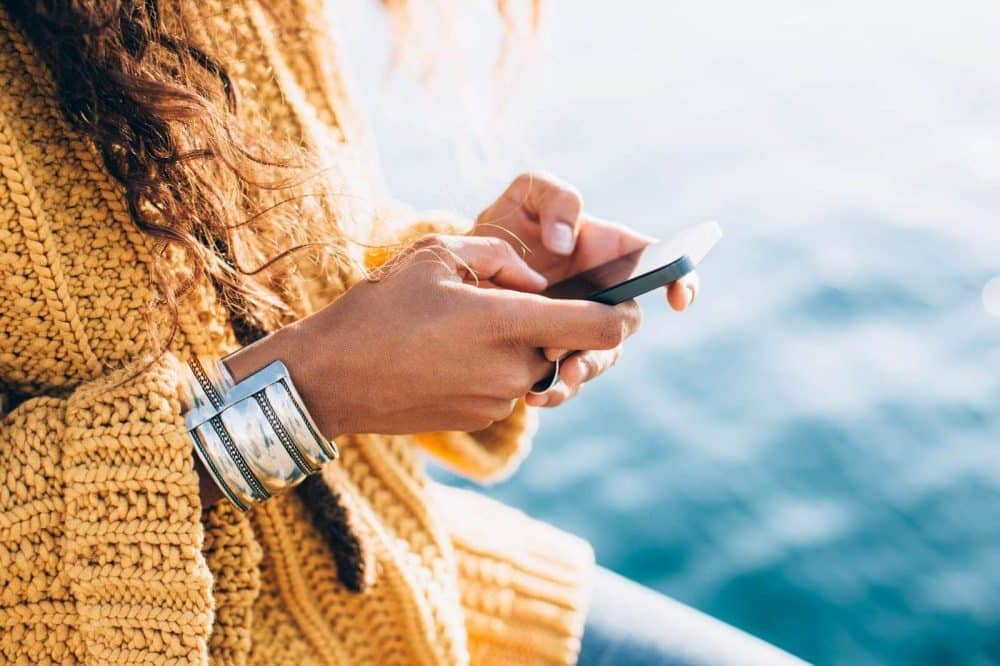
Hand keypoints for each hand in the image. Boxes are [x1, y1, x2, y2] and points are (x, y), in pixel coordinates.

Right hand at [226, 234, 640, 435]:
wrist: (330, 379)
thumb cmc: (379, 308)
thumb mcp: (437, 255)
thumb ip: (502, 260)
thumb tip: (538, 281)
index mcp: (508, 324)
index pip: (601, 328)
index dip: (622, 313)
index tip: (625, 301)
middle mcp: (513, 370)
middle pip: (571, 348)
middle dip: (561, 325)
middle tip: (523, 301)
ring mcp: (497, 401)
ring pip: (539, 367)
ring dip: (525, 346)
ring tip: (472, 325)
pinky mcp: (480, 419)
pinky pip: (511, 387)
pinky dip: (499, 367)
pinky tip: (455, 351)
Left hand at [473, 172, 697, 406]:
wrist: (466, 266)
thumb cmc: (508, 223)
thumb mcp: (527, 194)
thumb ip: (556, 199)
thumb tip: (565, 242)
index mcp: (610, 252)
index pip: (659, 264)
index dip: (681, 279)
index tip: (677, 298)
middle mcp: (603, 294)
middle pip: (625, 324)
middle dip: (609, 338)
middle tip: (577, 345)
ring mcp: (581, 326)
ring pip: (600, 358)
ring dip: (584, 371)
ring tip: (556, 377)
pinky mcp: (555, 353)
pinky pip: (567, 381)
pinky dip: (555, 391)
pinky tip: (534, 395)